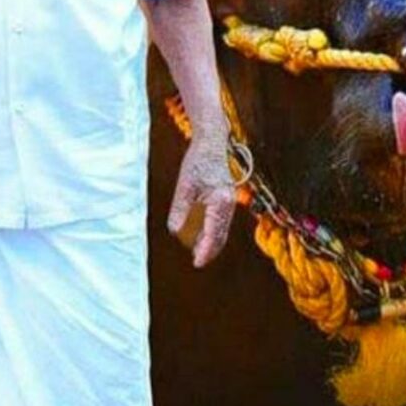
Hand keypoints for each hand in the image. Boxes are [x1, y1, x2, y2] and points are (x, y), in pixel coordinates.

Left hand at [167, 133, 234, 268]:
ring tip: (197, 252)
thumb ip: (181, 209)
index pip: (213, 233)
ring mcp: (230, 201)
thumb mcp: (184, 185)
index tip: (197, 263)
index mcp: (220, 201)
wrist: (212, 142)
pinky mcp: (227, 198)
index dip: (205, 250)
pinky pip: (221, 221)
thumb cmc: (198, 160)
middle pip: (220, 235)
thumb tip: (175, 231)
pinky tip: (201, 234)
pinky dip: (212, 230)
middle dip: (209, 250)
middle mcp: (229, 204)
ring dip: (210, 241)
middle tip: (197, 262)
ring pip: (222, 229)